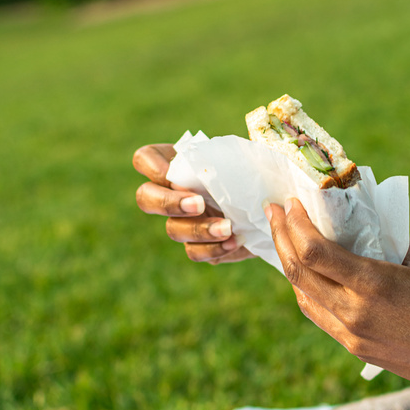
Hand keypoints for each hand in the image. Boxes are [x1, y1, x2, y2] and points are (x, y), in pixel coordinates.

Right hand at [134, 143, 254, 263]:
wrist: (266, 201)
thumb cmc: (251, 170)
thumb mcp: (241, 158)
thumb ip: (229, 159)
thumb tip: (233, 169)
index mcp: (173, 163)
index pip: (144, 160)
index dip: (153, 168)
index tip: (173, 174)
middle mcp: (169, 194)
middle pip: (146, 199)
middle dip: (169, 203)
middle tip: (199, 205)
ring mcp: (180, 222)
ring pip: (173, 230)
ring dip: (199, 230)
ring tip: (228, 227)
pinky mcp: (197, 245)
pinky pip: (194, 252)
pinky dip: (214, 249)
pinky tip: (234, 241)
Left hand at [265, 197, 409, 407]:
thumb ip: (390, 247)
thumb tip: (364, 235)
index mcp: (374, 285)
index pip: (315, 251)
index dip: (295, 224)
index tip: (289, 203)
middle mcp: (354, 312)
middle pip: (298, 272)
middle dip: (281, 237)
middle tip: (273, 212)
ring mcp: (351, 334)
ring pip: (302, 296)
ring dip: (289, 264)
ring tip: (285, 239)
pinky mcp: (354, 347)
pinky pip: (317, 315)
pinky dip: (305, 290)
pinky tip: (306, 274)